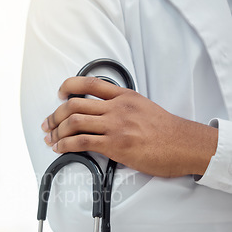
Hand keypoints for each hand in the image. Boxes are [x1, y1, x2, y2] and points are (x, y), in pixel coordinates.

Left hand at [41, 77, 217, 177]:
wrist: (185, 145)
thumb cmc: (166, 130)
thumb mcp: (143, 106)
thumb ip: (120, 106)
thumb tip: (100, 112)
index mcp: (124, 96)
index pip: (90, 83)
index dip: (68, 86)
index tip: (59, 94)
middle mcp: (117, 108)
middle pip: (74, 105)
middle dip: (55, 115)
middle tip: (47, 124)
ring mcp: (116, 125)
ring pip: (74, 122)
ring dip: (56, 131)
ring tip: (50, 138)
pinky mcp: (115, 145)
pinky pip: (82, 142)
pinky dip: (65, 145)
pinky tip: (60, 148)